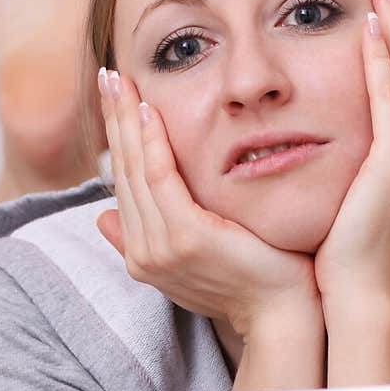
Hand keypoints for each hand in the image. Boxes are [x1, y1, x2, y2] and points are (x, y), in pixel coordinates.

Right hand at [95, 68, 320, 338]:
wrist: (285, 315)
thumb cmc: (256, 281)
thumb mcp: (199, 255)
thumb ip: (159, 233)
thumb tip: (104, 219)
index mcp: (143, 255)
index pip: (124, 185)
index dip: (116, 139)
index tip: (114, 100)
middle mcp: (143, 253)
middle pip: (122, 172)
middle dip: (112, 120)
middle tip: (107, 75)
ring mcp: (161, 247)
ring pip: (135, 169)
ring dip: (124, 120)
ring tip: (119, 80)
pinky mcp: (186, 238)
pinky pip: (160, 178)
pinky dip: (151, 142)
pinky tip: (147, 110)